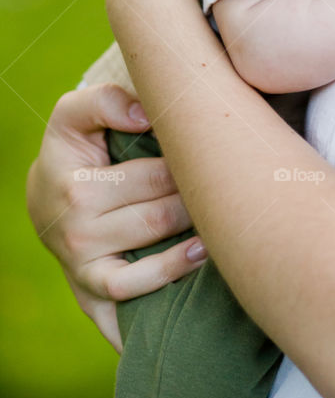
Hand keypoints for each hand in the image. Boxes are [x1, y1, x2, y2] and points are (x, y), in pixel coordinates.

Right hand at [26, 83, 205, 351]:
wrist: (44, 200)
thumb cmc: (73, 149)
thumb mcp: (74, 115)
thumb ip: (104, 100)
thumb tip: (145, 116)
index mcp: (77, 185)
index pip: (154, 177)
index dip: (190, 165)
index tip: (214, 156)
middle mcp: (77, 231)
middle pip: (160, 218)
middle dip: (197, 202)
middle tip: (227, 189)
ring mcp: (83, 267)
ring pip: (151, 262)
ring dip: (193, 245)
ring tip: (221, 228)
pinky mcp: (91, 293)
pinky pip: (129, 297)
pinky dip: (164, 284)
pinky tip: (197, 262)